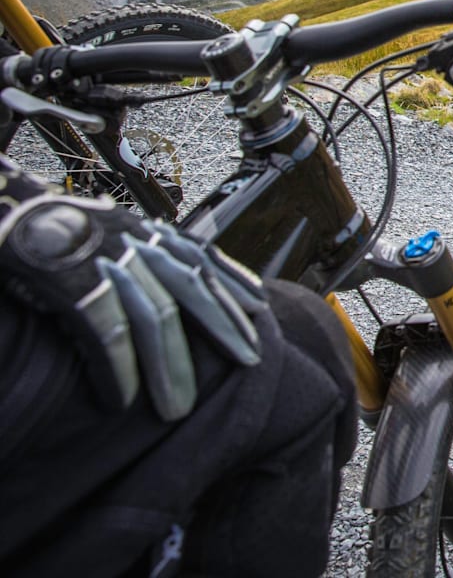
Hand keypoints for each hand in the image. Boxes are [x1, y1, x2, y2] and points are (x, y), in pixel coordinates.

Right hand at [0, 163, 265, 419]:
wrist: (2, 209)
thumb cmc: (51, 228)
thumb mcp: (108, 230)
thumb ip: (141, 252)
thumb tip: (170, 281)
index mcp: (144, 230)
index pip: (203, 256)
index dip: (233, 283)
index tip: (261, 308)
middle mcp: (135, 241)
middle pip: (194, 289)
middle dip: (225, 328)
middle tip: (251, 362)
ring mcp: (107, 261)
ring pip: (155, 318)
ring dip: (169, 367)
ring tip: (179, 408)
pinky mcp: (74, 285)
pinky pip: (106, 333)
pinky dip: (117, 368)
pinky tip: (123, 400)